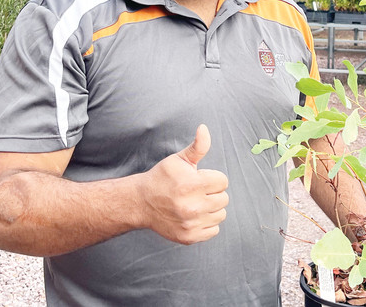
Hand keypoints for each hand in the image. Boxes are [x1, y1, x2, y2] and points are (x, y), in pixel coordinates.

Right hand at [141, 124, 228, 244]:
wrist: (141, 202)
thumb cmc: (162, 178)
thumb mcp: (179, 159)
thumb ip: (198, 146)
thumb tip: (204, 128)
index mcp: (192, 185)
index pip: (223, 181)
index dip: (212, 178)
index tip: (199, 179)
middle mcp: (193, 206)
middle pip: (224, 198)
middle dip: (212, 193)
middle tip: (196, 192)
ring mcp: (191, 223)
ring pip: (221, 214)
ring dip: (211, 208)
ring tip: (195, 203)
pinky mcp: (189, 237)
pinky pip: (214, 230)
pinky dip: (207, 223)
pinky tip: (193, 216)